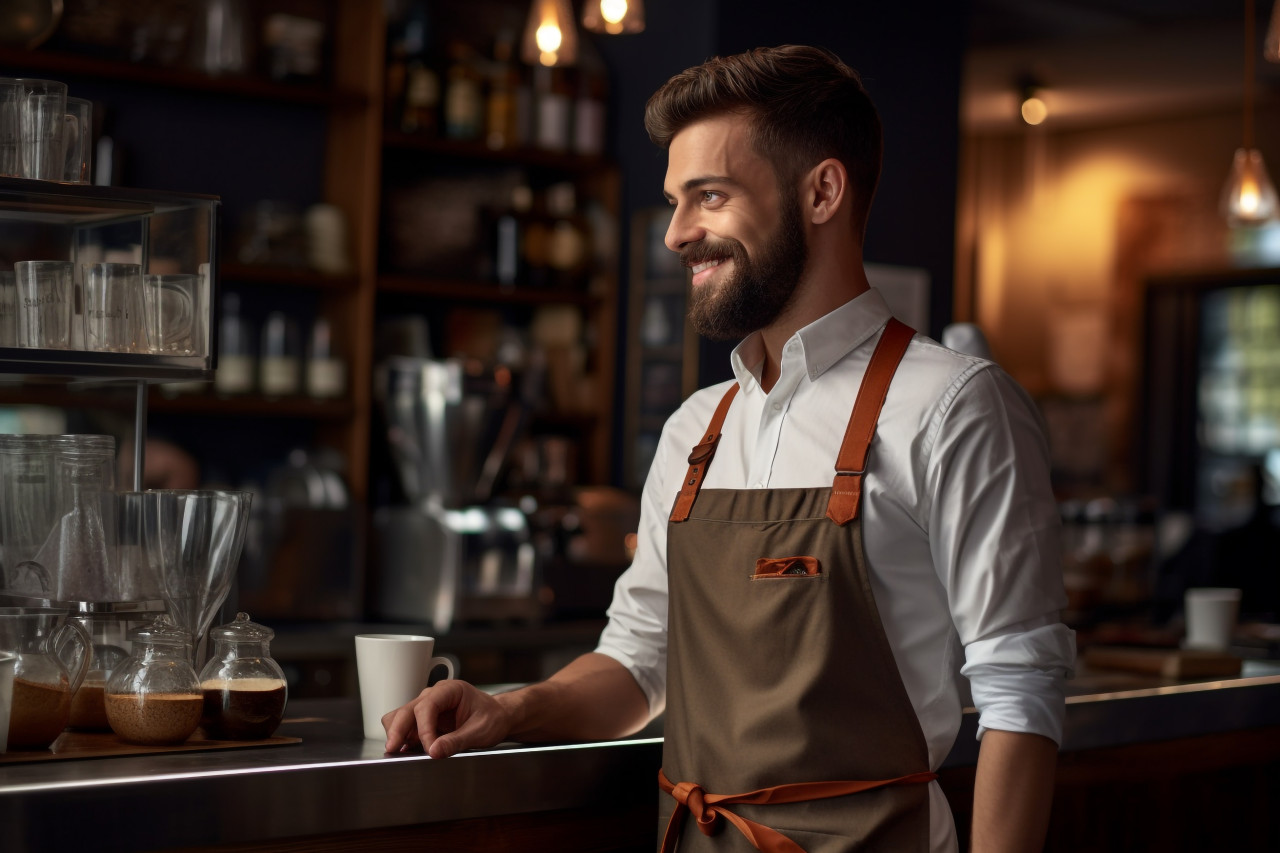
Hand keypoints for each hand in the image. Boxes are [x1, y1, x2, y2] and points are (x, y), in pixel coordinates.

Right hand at [381, 680, 513, 757]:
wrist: (498, 718)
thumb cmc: (492, 718)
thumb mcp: (480, 731)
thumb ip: (457, 740)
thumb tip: (435, 750)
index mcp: (451, 690)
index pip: (427, 706)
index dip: (424, 728)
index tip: (429, 748)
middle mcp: (435, 695)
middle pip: (408, 710)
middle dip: (398, 730)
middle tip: (393, 749)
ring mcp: (428, 707)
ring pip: (402, 716)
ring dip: (397, 733)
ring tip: (397, 751)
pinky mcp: (425, 721)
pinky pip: (407, 727)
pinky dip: (402, 738)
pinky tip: (404, 751)